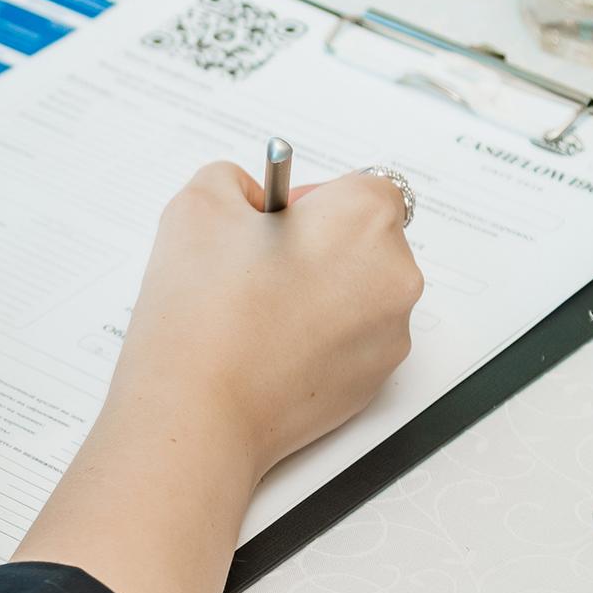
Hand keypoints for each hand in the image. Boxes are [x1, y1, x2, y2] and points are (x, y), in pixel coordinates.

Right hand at [112, 161, 423, 485]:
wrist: (198, 412)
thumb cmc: (203, 311)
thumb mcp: (199, 204)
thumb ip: (234, 181)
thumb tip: (252, 199)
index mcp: (364, 221)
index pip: (365, 186)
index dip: (315, 198)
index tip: (275, 221)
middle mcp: (394, 277)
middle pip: (367, 240)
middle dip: (319, 245)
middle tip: (256, 265)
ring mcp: (389, 338)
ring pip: (359, 293)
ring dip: (320, 291)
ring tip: (256, 311)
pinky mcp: (372, 384)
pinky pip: (351, 341)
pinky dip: (319, 337)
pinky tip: (267, 347)